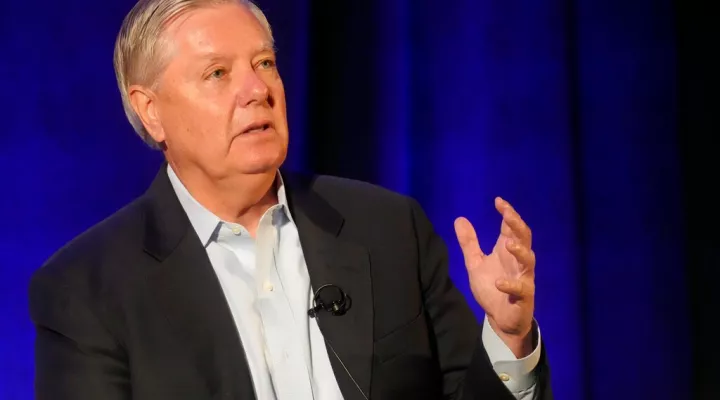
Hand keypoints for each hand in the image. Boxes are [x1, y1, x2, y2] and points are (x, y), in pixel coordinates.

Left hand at [454, 197, 535, 356]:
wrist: (500, 319)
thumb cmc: (492, 288)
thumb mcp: (475, 263)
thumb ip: (469, 243)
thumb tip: (459, 219)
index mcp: (507, 251)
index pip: (511, 227)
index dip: (508, 213)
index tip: (499, 201)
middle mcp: (518, 262)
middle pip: (524, 238)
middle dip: (517, 225)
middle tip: (507, 214)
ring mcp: (523, 279)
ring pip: (528, 261)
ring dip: (520, 251)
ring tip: (508, 243)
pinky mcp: (523, 298)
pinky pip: (521, 289)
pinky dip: (511, 285)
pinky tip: (499, 282)